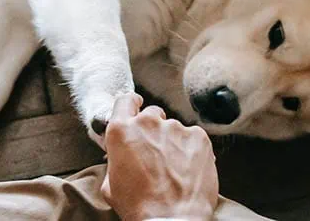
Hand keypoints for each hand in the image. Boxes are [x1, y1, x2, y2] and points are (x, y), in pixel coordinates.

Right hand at [101, 94, 218, 220]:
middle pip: (152, 114)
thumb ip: (115, 160)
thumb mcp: (110, 185)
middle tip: (155, 153)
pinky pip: (193, 138)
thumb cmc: (139, 206)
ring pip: (174, 129)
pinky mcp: (198, 137)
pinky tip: (188, 170)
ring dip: (173, 143)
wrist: (171, 220)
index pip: (125, 101)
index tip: (136, 107)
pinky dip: (192, 150)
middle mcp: (148, 123)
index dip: (131, 104)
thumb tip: (121, 157)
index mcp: (121, 131)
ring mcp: (175, 128)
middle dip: (153, 130)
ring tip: (174, 169)